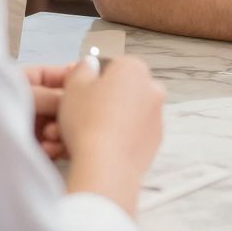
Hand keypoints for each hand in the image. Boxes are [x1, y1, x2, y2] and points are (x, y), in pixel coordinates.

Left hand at [22, 61, 77, 160]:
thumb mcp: (20, 97)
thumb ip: (49, 95)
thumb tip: (74, 94)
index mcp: (25, 82)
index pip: (55, 76)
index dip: (72, 79)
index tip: (88, 83)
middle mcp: (31, 104)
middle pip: (63, 104)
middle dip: (66, 113)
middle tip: (65, 119)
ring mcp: (34, 127)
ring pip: (63, 126)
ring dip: (61, 132)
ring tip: (50, 138)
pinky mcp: (34, 151)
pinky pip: (56, 147)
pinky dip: (55, 149)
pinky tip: (47, 150)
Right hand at [59, 55, 163, 213]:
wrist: (106, 165)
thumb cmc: (87, 120)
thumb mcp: (73, 86)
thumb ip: (83, 68)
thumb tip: (91, 65)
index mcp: (134, 67)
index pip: (112, 66)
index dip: (93, 81)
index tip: (81, 96)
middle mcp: (152, 88)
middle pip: (125, 88)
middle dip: (108, 98)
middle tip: (86, 114)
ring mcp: (158, 115)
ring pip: (132, 111)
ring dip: (117, 118)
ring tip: (93, 133)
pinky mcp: (157, 140)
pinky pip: (137, 132)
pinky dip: (125, 136)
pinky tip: (107, 146)